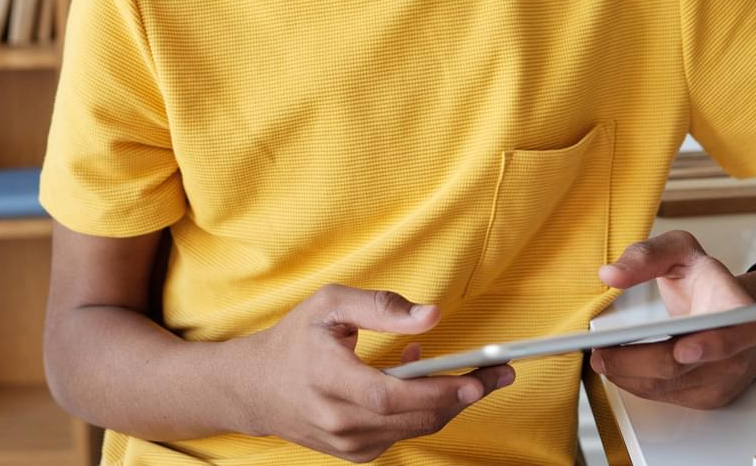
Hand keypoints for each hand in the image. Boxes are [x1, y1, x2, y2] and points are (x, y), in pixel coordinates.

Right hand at [236, 285, 514, 461]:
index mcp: (328, 377)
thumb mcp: (330, 304)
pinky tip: (419, 381)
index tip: (475, 378)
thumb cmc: (295, 339)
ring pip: (414, 428)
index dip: (436, 390)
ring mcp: (346, 443)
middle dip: (463, 395)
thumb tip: (432, 315)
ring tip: (469, 372)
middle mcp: (337, 419)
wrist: (255, 388)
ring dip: (448, 401)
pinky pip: (401, 434)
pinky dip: (421, 410)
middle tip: (500, 372)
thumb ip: (381, 307)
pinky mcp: (355, 454)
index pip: (390, 395)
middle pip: (413, 416)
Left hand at [589, 230, 755, 409]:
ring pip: (670, 386)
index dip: (713, 345)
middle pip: (684, 365)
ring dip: (630, 377)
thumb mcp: (679, 250)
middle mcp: (739, 350)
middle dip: (638, 361)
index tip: (682, 350)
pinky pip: (666, 397)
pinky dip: (637, 384)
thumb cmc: (704, 281)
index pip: (736, 330)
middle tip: (602, 352)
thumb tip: (611, 275)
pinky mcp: (706, 396)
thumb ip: (646, 255)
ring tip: (600, 358)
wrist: (728, 312)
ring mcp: (724, 378)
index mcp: (740, 307)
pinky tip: (617, 368)